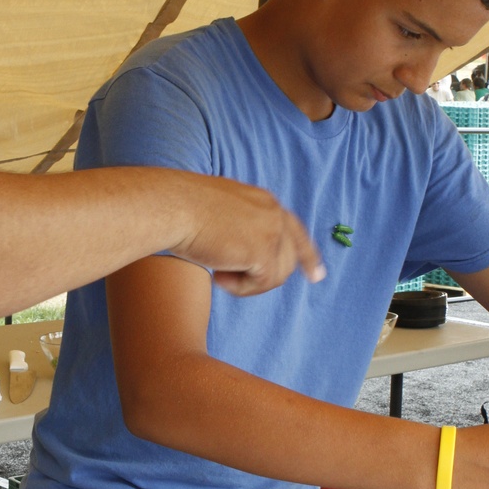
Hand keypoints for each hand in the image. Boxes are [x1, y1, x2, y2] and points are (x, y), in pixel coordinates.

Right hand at [171, 176, 324, 294]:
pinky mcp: (264, 251)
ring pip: (277, 274)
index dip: (306, 254)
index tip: (316, 275)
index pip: (293, 229)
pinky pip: (262, 283)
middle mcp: (273, 212)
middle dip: (266, 276)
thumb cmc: (179, 210)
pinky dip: (240, 287)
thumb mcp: (217, 214)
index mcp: (263, 201)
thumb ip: (237, 229)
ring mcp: (271, 231)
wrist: (172, 206)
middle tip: (227, 280)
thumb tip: (242, 255)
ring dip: (247, 282)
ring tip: (216, 273)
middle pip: (288, 258)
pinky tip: (217, 276)